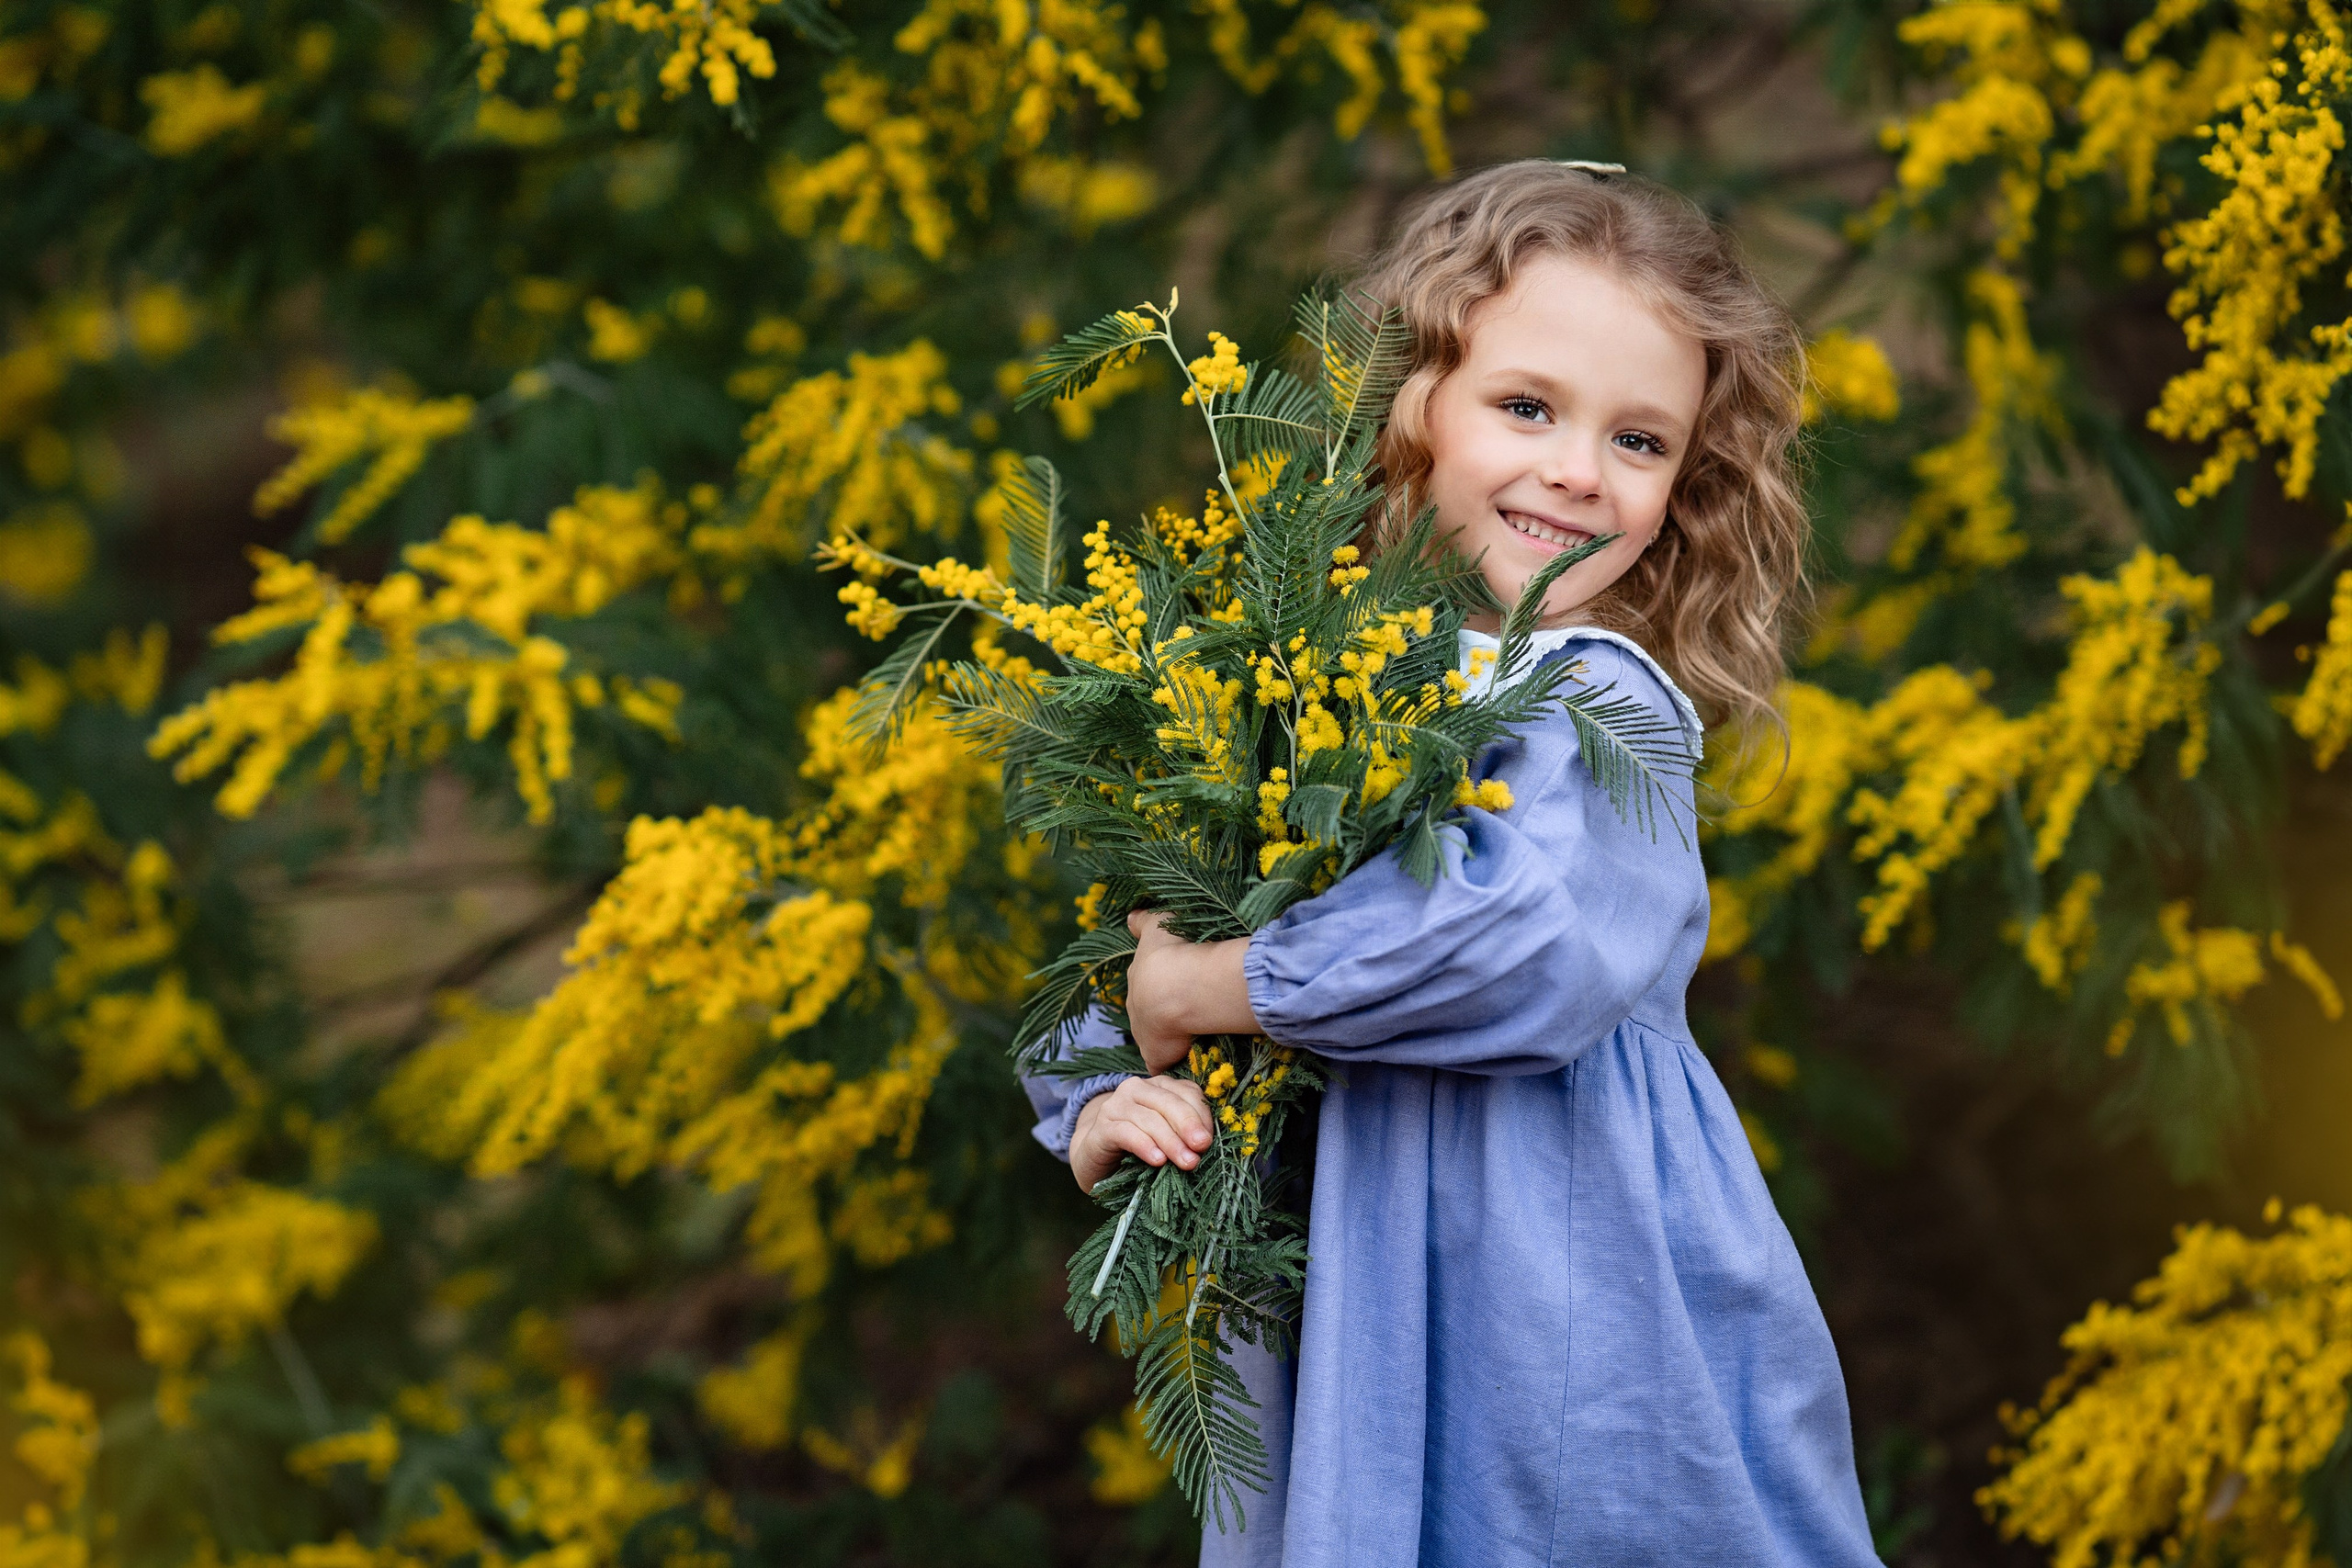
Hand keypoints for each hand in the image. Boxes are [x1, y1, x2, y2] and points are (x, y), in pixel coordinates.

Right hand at [1070, 1076, 1213, 1193]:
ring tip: (1186, 1162)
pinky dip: (1144, 1145)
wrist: (1099, 1160)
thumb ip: (1185, 1133)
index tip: (1210, 1141)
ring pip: (1149, 1119)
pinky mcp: (1101, 1127)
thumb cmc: (1141, 1148)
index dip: (1201, 1115)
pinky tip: (1157, 1160)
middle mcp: (1137, 1088)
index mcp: (1159, 1086)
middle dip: (1188, 1126)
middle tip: (1201, 1147)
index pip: (1186, 1092)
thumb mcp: (1168, 1137)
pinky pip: (1126, 1133)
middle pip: (1169, 1103)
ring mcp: (1116, 1105)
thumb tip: (1206, 1142)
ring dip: (1171, 1141)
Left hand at [1125, 910, 1259, 1072]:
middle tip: (1187, 1011)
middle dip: (1162, 1013)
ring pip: (1155, 1038)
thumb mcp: (1156, 926)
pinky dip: (1172, 1064)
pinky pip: (1161, 1063)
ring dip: (1169, 1039)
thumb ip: (1143, 921)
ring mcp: (1144, 1035)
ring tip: (1192, 1037)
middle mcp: (1136, 1008)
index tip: (1171, 987)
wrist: (1174, 989)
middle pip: (1148, 1013)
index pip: (1145, 984)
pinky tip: (1188, 1062)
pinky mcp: (1156, 1056)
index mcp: (1138, 979)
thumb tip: (1129, 917)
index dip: (1158, 985)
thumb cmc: (1168, 952)